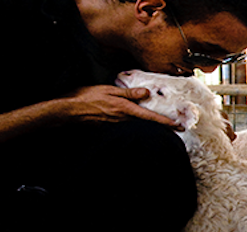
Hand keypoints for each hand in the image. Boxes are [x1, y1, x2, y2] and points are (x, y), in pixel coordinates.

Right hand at [58, 85, 183, 129]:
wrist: (68, 110)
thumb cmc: (86, 97)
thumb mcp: (109, 90)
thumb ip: (129, 92)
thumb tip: (146, 93)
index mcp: (125, 109)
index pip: (149, 117)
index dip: (165, 122)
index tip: (178, 126)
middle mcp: (123, 119)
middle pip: (146, 123)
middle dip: (162, 125)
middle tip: (177, 126)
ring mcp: (116, 123)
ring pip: (138, 124)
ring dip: (151, 124)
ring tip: (164, 123)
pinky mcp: (110, 124)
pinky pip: (127, 123)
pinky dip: (137, 122)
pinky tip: (140, 120)